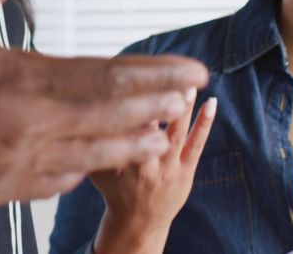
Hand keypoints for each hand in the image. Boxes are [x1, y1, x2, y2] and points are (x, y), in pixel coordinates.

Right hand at [0, 0, 209, 215]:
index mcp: (16, 79)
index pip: (104, 76)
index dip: (153, 74)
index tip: (190, 70)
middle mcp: (26, 127)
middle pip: (110, 116)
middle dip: (155, 104)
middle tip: (191, 95)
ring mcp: (13, 166)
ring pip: (91, 154)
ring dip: (132, 140)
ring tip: (163, 130)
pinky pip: (53, 182)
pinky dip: (83, 169)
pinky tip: (94, 163)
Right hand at [90, 89, 217, 253]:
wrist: (136, 220)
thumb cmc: (114, 185)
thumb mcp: (94, 164)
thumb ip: (90, 138)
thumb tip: (80, 100)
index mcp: (116, 158)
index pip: (120, 123)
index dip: (124, 99)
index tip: (127, 73)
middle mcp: (141, 163)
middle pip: (148, 125)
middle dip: (155, 100)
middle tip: (161, 72)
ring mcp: (165, 167)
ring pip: (175, 132)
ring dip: (183, 106)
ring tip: (187, 81)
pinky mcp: (185, 171)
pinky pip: (196, 145)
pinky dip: (205, 124)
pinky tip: (212, 102)